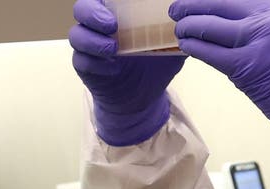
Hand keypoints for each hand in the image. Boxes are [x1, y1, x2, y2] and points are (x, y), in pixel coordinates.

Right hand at [70, 0, 185, 145]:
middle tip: (112, 24)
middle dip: (93, 12)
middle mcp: (98, 26)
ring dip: (92, 40)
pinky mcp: (85, 68)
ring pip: (76, 34)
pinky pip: (81, 61)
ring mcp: (90, 46)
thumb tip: (193, 16)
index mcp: (117, 13)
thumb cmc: (155, 64)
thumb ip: (177, 31)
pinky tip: (113, 69)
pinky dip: (96, 64)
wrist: (143, 98)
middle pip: (82, 8)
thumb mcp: (171, 46)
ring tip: (113, 50)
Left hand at [171, 0, 269, 173]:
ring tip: (178, 28)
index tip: (204, 3)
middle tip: (178, 8)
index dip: (216, 1)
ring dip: (189, 27)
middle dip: (194, 6)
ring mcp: (258, 42)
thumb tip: (255, 25)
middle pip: (220, 5)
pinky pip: (211, 52)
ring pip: (210, 26)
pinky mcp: (247, 68)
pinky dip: (194, 47)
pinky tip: (186, 46)